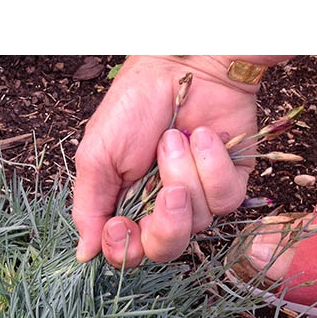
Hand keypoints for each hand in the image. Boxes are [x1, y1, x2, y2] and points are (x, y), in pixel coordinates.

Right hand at [72, 55, 286, 267]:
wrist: (181, 64)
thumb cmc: (134, 103)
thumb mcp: (97, 156)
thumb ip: (89, 207)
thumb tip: (84, 254)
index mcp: (126, 203)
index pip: (127, 251)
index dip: (125, 248)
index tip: (118, 224)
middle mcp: (163, 205)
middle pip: (166, 248)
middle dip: (166, 226)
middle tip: (166, 192)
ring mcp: (199, 195)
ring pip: (198, 223)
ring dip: (184, 176)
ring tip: (175, 138)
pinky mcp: (232, 180)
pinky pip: (226, 199)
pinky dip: (212, 166)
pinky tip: (203, 135)